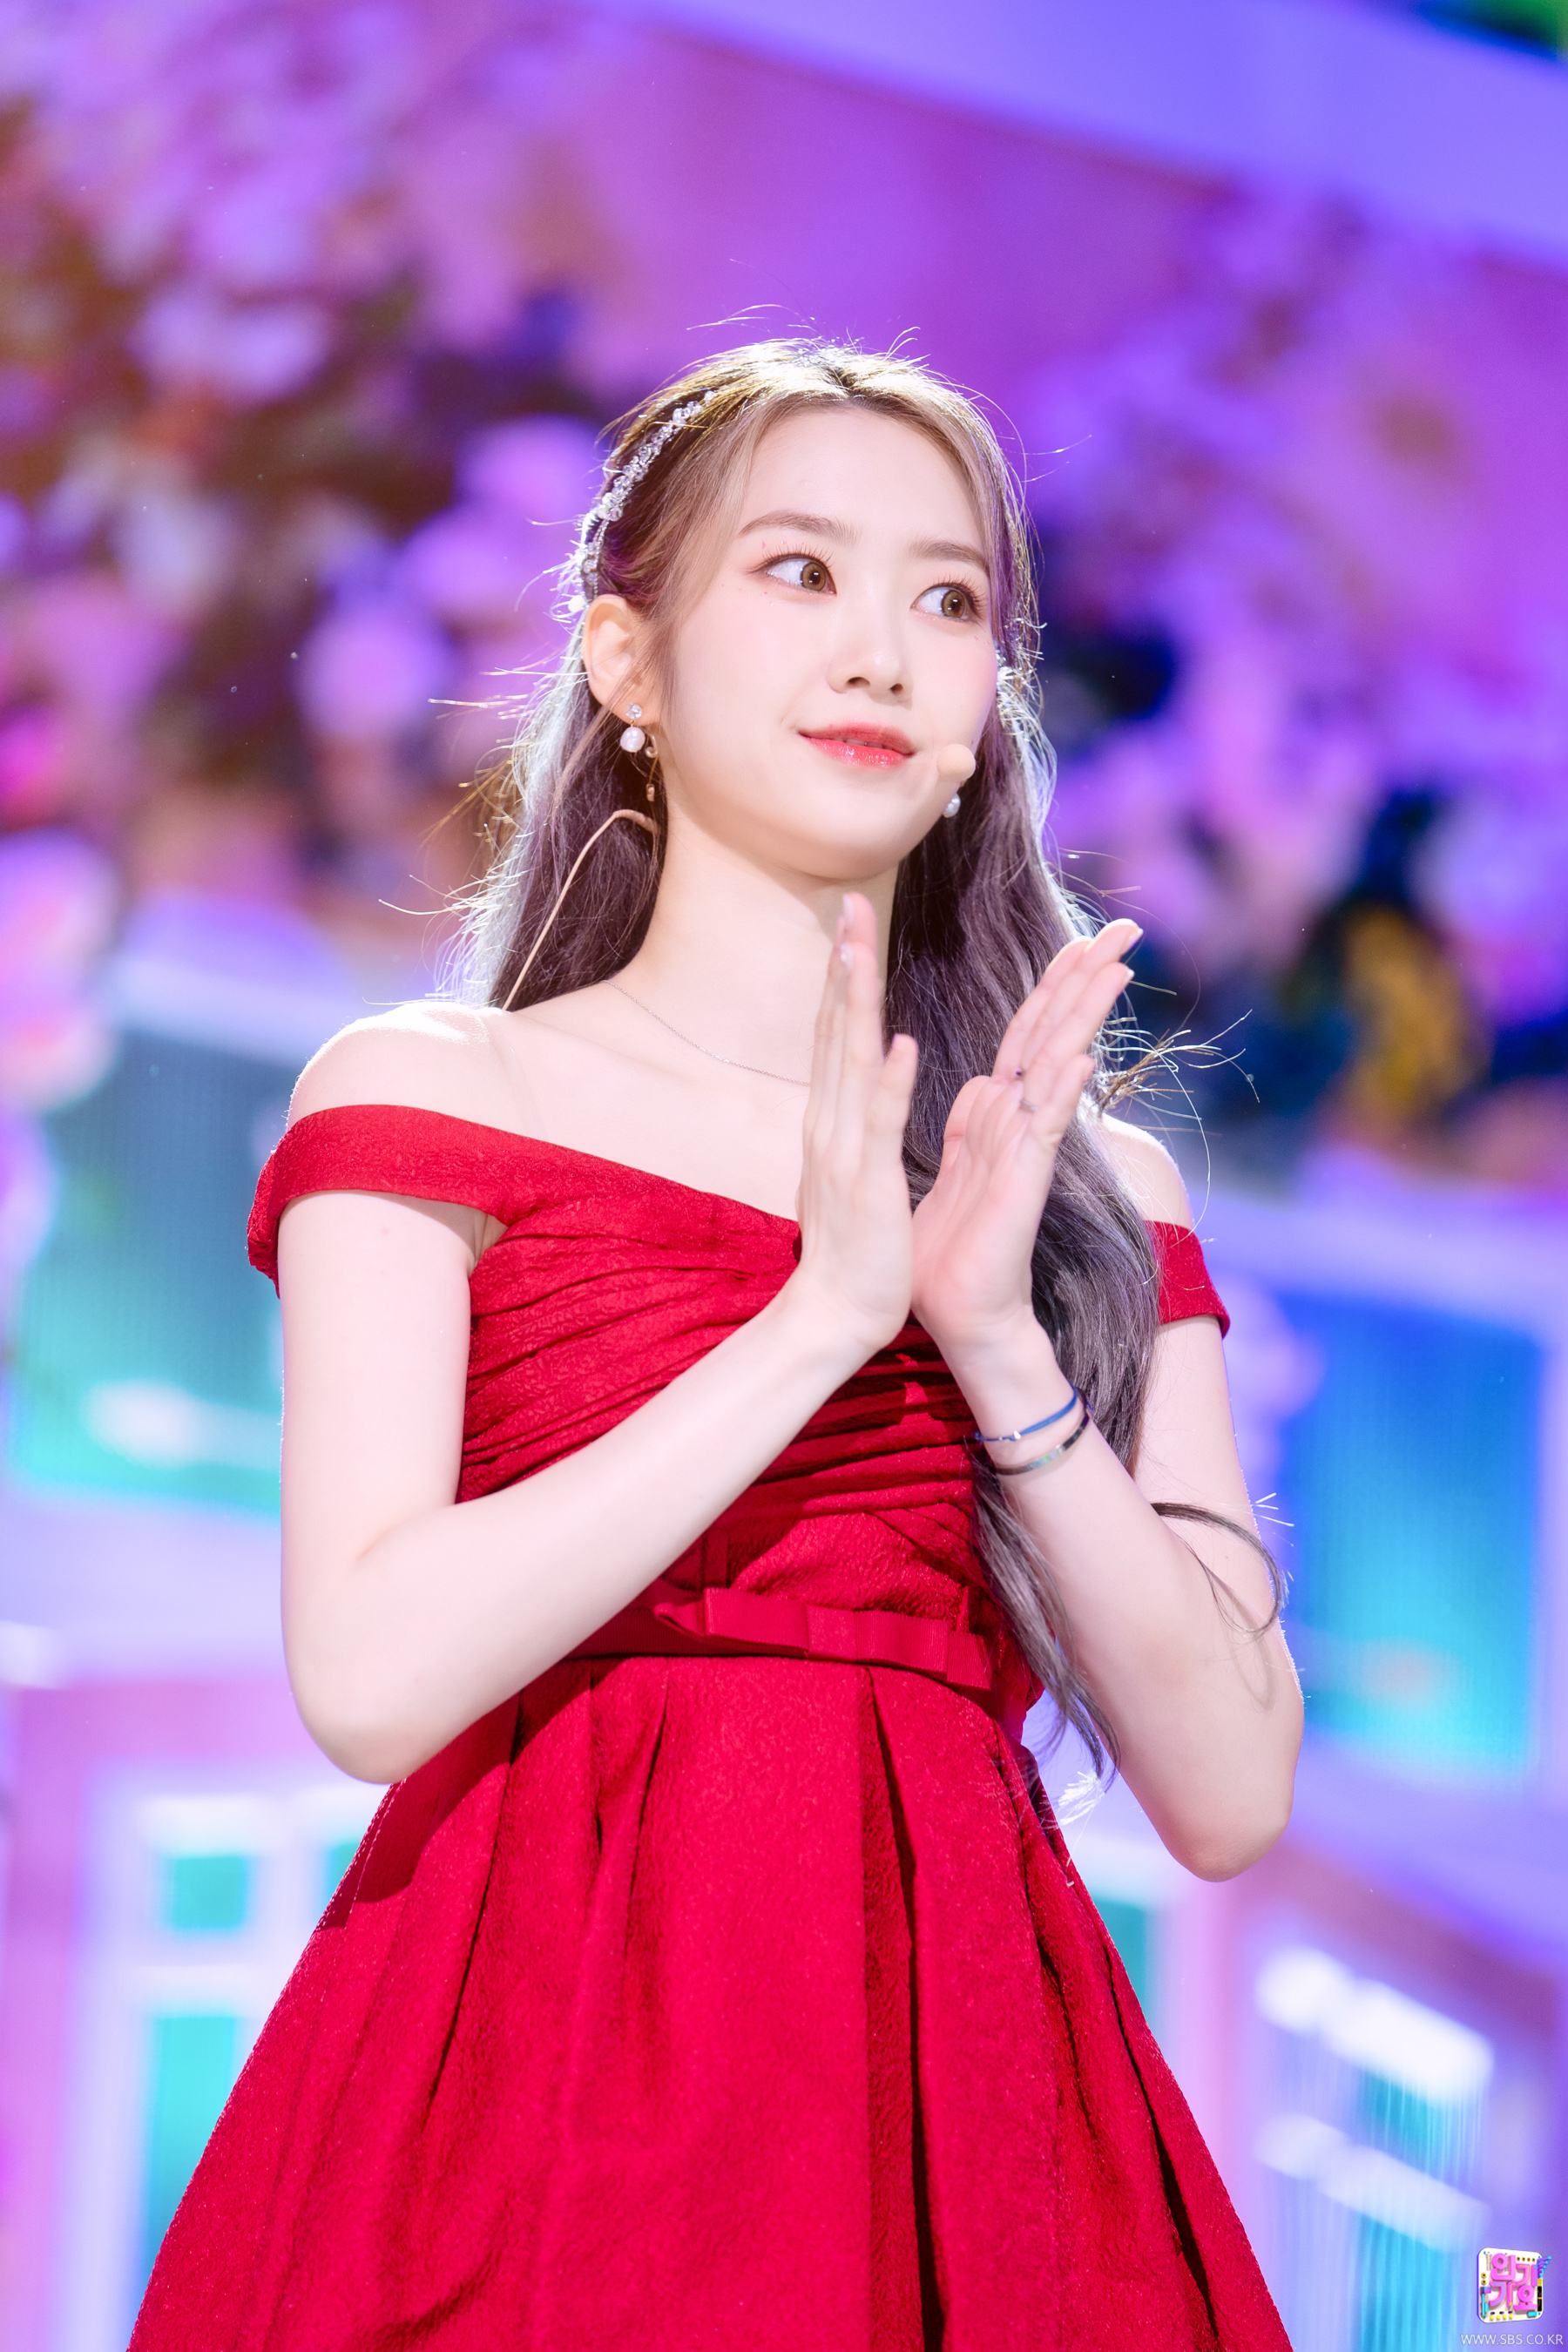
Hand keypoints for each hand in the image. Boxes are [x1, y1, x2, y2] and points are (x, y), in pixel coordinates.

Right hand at [788, 892, 917, 1360]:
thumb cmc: (850, 1247)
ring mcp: (843, 1150)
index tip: (848, 925)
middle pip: (832, 1031)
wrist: (832, 1315)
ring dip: (857, 1003)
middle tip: (846, 906)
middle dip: (842, 967)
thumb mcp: (844, 1169)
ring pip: (848, 1062)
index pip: (832, 1035)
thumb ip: (847, 1123)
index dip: (841, 978)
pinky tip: (899, 1043)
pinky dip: (887, 1082)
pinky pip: (879, 1124)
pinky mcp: (867, 1182)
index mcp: (829, 1120)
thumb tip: (851, 1084)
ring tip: (860, 948)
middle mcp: (827, 1123)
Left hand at [910, 919, 1139, 1362]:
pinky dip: (1061, 1090)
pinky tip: (1081, 1055)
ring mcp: (1025, 1148)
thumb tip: (988, 1083)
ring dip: (1084, 1016)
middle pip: (1055, 1033)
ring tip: (1115, 968)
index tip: (1084, 938)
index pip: (1030, 1032)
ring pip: (1058, 1068)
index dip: (1055, 984)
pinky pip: (1044, 1127)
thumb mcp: (954, 1167)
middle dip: (1087, 979)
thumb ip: (973, 1124)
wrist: (960, 1312)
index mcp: (997, 1113)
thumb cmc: (954, 1249)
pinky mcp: (1022, 1183)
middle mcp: (1018, 1121)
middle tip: (1129, 930)